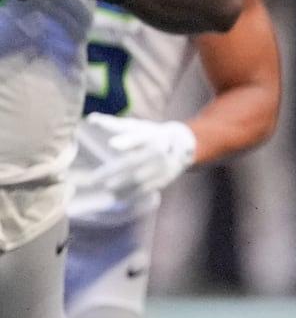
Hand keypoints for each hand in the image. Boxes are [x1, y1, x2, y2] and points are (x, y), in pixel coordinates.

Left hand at [75, 115, 196, 208]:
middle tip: (94, 179)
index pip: (138, 138)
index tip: (111, 144)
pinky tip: (116, 197)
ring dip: (121, 184)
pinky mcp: (165, 179)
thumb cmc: (150, 133)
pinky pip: (146, 188)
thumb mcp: (137, 126)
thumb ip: (114, 124)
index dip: (126, 141)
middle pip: (134, 162)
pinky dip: (131, 193)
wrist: (183, 143)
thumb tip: (91, 119)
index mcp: (150, 135)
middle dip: (113, 171)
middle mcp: (159, 151)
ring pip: (140, 178)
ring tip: (103, 188)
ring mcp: (164, 167)